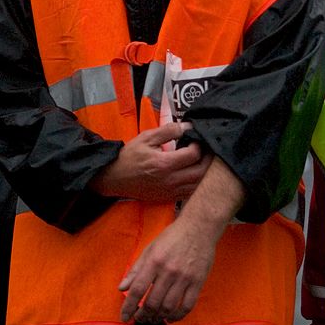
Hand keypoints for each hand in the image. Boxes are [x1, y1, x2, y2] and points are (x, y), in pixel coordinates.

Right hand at [89, 121, 211, 200]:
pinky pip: (190, 193)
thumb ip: (168, 131)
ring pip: (198, 185)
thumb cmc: (130, 156)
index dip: (200, 144)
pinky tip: (197, 174)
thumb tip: (187, 126)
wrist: (115, 178)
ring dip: (206, 173)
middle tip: (208, 149)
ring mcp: (170, 192)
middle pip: (201, 172)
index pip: (193, 155)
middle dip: (209, 159)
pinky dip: (198, 184)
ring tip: (206, 160)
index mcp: (165, 164)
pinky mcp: (169, 198)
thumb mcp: (147, 137)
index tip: (196, 138)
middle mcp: (170, 180)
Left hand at [119, 214, 215, 323]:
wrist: (199, 227)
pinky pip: (187, 305)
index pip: (138, 289)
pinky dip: (177, 316)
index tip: (124, 317)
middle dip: (143, 315)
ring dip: (158, 317)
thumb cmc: (173, 236)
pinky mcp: (198, 281)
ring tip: (153, 319)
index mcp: (154, 260)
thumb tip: (122, 288)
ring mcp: (185, 277)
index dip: (128, 306)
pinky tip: (170, 317)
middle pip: (152, 302)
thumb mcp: (150, 248)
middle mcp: (169, 270)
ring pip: (168, 307)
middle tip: (140, 318)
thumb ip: (136, 269)